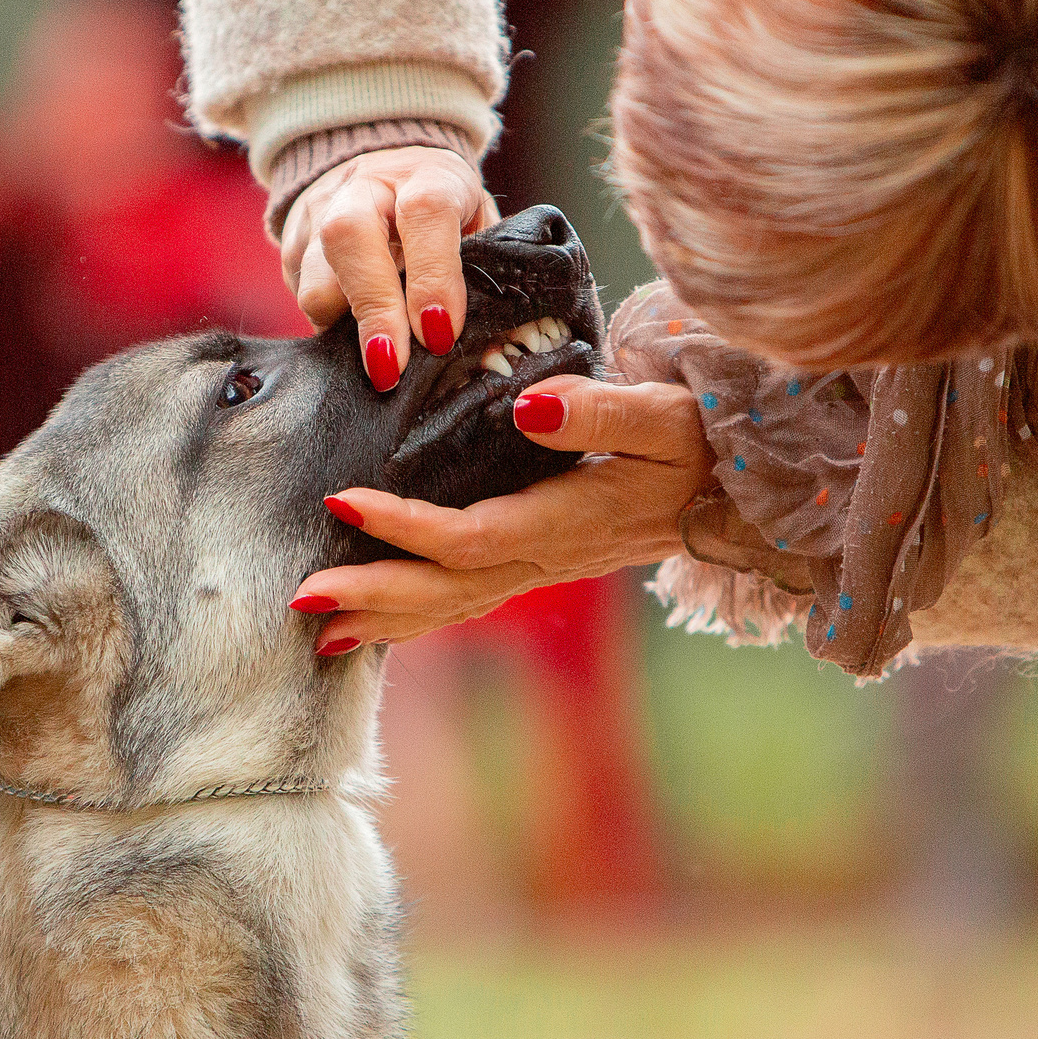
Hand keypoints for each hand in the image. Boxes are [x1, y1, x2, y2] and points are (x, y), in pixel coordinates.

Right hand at [281, 146, 495, 389]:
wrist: (384, 168)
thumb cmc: (443, 208)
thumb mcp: (476, 226)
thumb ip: (482, 275)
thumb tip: (491, 351)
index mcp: (426, 174)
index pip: (426, 213)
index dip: (433, 277)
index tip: (440, 334)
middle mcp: (365, 186)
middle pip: (350, 236)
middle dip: (373, 311)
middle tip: (392, 368)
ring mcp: (320, 213)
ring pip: (315, 279)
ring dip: (346, 328)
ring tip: (379, 355)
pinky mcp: (292, 247)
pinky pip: (304, 301)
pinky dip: (331, 328)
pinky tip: (357, 335)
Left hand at [293, 375, 713, 648]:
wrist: (737, 489)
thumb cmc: (699, 441)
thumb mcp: (663, 416)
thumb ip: (601, 412)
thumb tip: (529, 407)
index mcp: (567, 521)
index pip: (470, 535)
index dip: (403, 525)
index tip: (342, 500)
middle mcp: (547, 556)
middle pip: (447, 589)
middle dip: (373, 596)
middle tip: (300, 600)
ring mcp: (542, 567)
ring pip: (453, 605)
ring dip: (385, 619)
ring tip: (316, 632)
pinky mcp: (539, 563)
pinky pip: (468, 598)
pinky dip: (417, 615)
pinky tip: (375, 623)